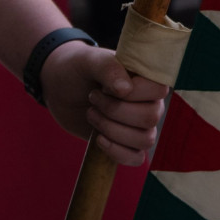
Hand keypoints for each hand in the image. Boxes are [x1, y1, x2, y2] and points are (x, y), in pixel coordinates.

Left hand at [39, 43, 167, 163]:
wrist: (60, 89)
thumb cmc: (78, 69)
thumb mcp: (89, 61)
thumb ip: (108, 69)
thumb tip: (126, 90)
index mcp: (146, 77)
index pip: (159, 90)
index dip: (134, 93)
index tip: (106, 86)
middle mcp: (149, 101)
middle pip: (151, 117)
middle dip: (115, 111)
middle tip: (93, 99)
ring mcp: (139, 125)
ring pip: (145, 139)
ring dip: (112, 130)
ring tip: (91, 114)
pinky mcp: (127, 144)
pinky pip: (136, 158)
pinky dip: (117, 152)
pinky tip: (98, 138)